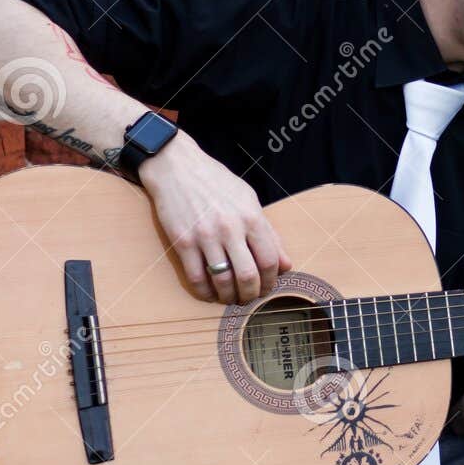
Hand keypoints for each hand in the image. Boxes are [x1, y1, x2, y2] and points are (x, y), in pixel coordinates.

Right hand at [138, 131, 292, 303]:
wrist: (176, 167)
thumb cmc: (215, 182)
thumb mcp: (248, 200)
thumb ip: (269, 234)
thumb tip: (287, 265)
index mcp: (251, 217)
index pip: (270, 260)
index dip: (271, 281)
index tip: (267, 287)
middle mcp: (230, 228)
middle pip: (248, 276)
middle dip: (251, 294)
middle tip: (249, 298)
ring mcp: (205, 236)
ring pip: (222, 281)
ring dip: (228, 296)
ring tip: (230, 297)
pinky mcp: (183, 242)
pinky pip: (196, 278)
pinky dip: (204, 292)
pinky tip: (209, 293)